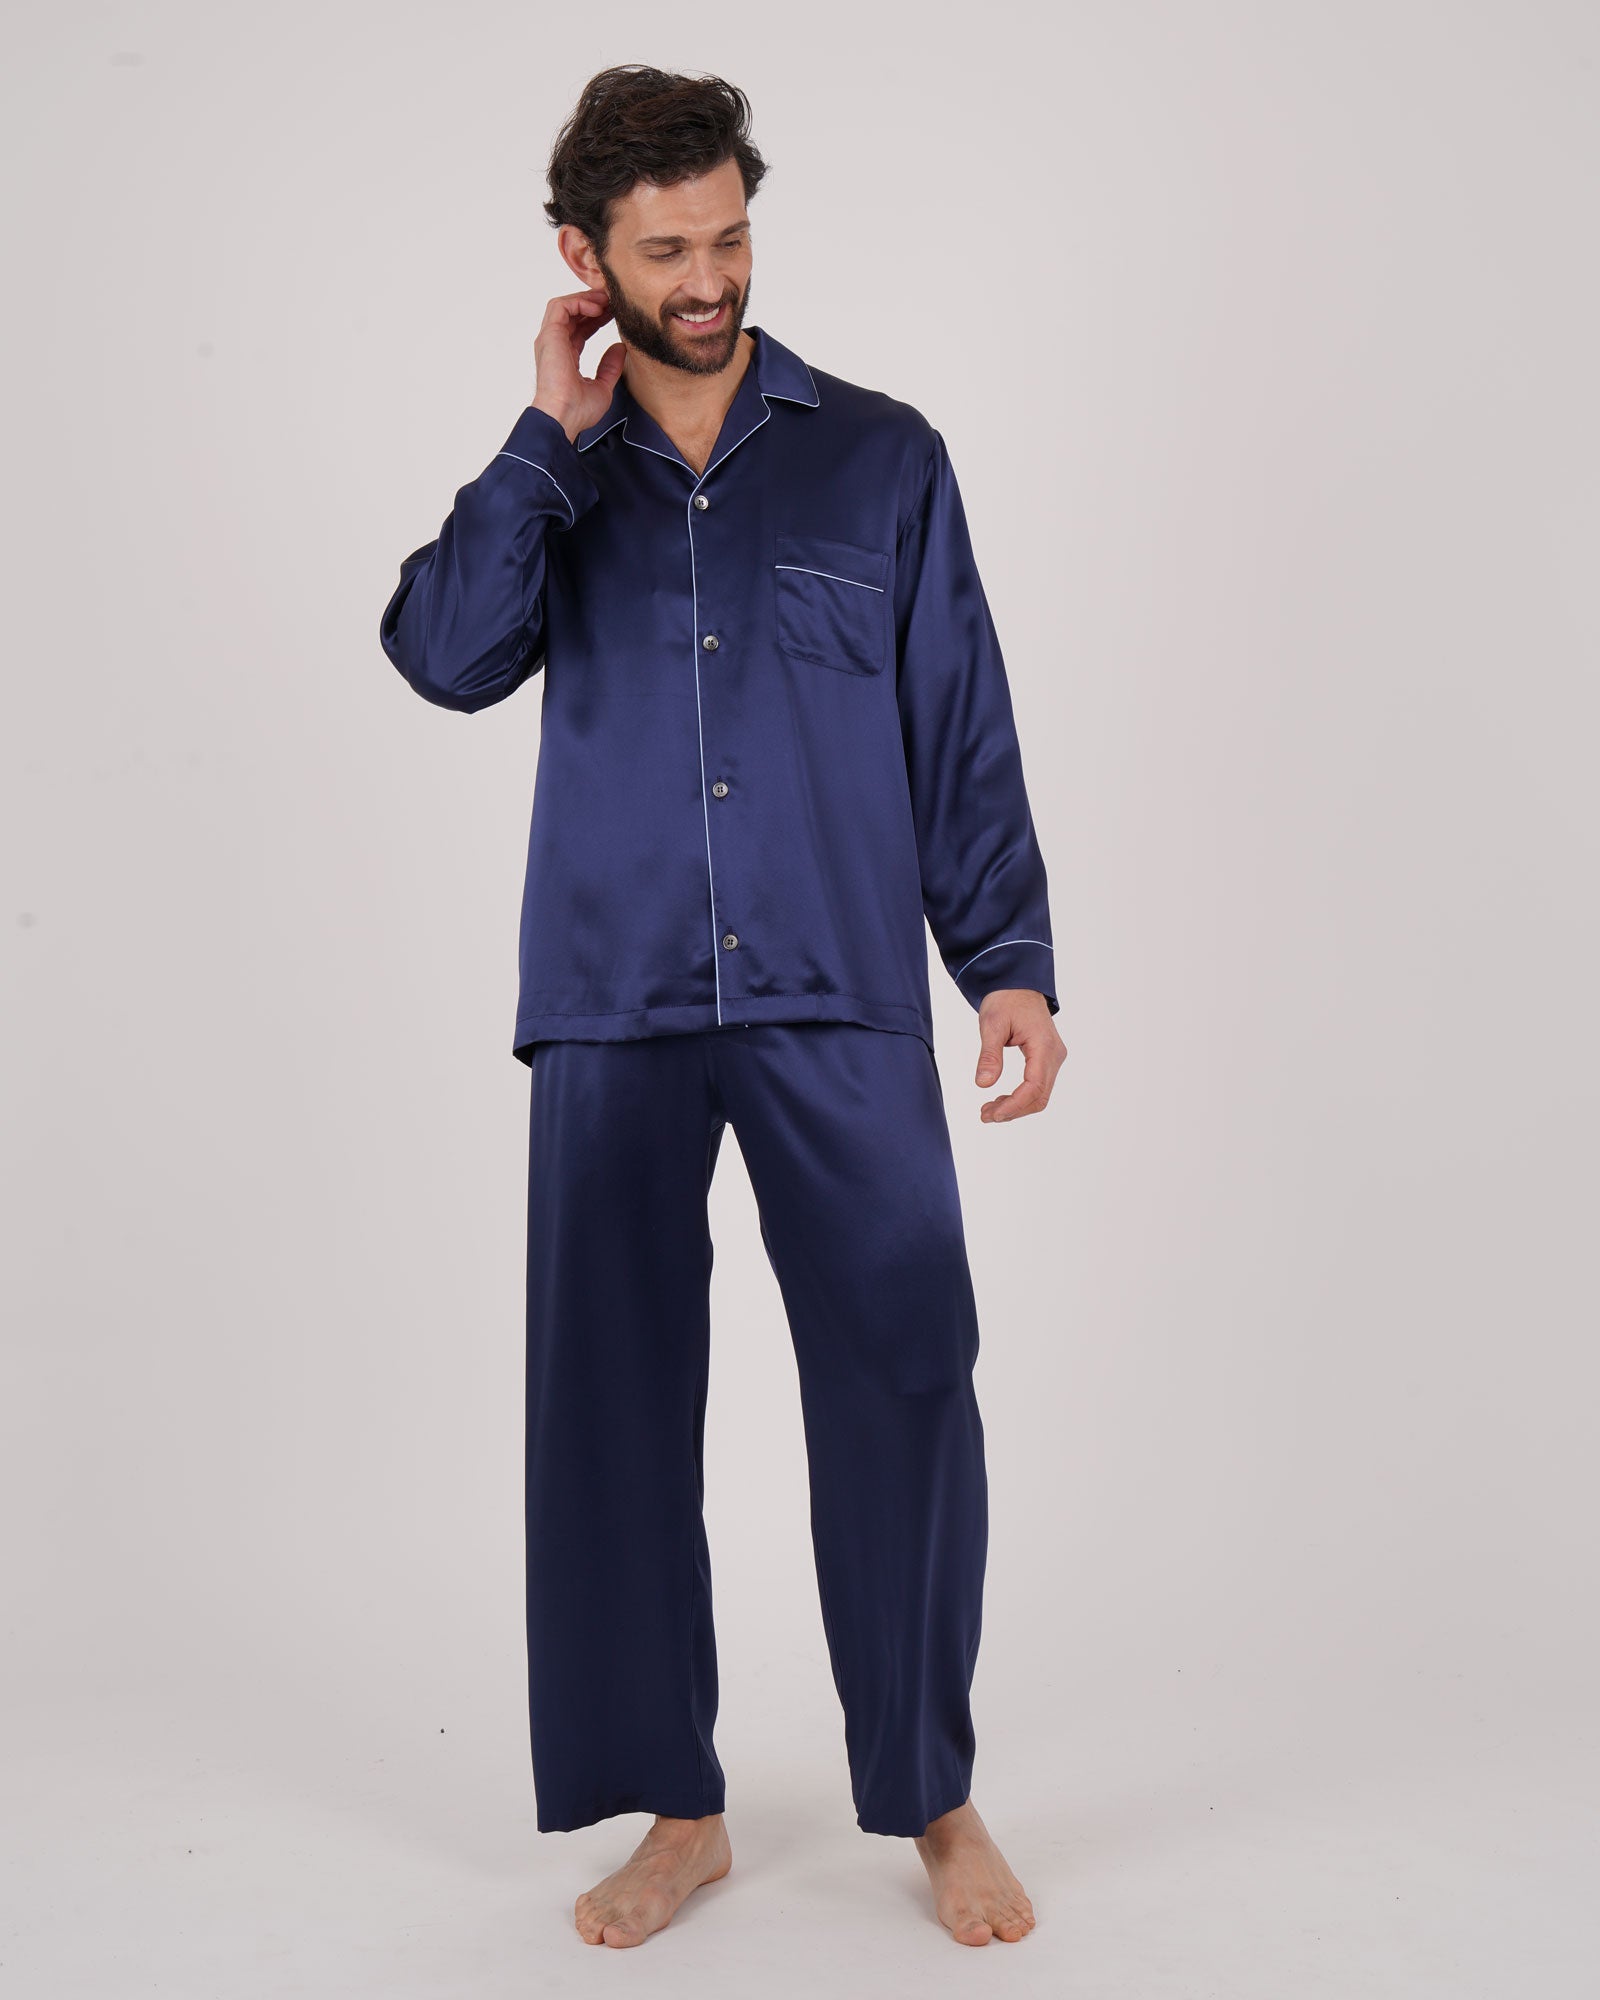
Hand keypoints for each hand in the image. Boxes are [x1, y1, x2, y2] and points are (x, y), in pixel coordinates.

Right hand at [530, 289, 625, 440]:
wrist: (563, 417)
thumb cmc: (578, 411)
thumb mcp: (603, 387)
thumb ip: (610, 367)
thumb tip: (620, 347)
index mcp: (565, 357)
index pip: (580, 329)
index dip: (597, 318)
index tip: (615, 312)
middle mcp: (555, 346)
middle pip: (573, 314)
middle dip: (594, 303)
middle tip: (614, 299)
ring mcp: (550, 339)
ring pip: (565, 305)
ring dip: (586, 298)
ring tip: (606, 299)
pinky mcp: (549, 335)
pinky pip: (560, 306)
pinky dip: (578, 301)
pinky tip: (597, 308)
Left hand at [973, 990, 1065, 1122]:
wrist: (1017, 984)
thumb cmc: (1006, 999)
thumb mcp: (992, 1024)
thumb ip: (989, 1055)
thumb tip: (983, 1084)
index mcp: (1044, 1046)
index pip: (1034, 1087)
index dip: (1014, 1105)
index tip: (993, 1115)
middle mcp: (1054, 1055)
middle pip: (1039, 1096)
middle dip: (1013, 1110)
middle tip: (985, 1115)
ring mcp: (1053, 1058)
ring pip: (1039, 1094)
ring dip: (1016, 1106)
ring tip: (988, 1110)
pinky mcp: (1047, 1059)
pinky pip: (1038, 1085)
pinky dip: (1020, 1097)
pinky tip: (1000, 1100)